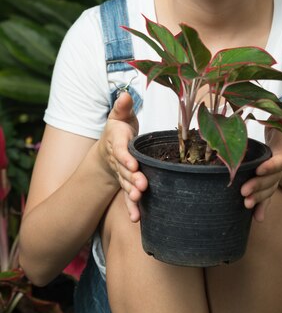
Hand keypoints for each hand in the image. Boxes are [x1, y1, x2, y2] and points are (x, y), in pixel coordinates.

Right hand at [98, 90, 147, 222]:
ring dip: (132, 193)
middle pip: (124, 170)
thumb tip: (126, 95)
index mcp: (117, 142)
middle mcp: (118, 160)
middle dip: (132, 178)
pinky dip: (132, 208)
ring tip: (139, 200)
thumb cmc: (119, 129)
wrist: (108, 149)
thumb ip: (123, 107)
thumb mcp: (120, 116)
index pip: (120, 150)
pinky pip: (128, 196)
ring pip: (126, 184)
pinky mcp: (126, 183)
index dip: (126, 157)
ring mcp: (121, 173)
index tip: (133, 163)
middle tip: (142, 186)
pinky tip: (136, 218)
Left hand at [240, 122, 281, 222]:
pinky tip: (257, 219)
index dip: (272, 166)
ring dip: (259, 198)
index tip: (260, 169)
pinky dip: (263, 207)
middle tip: (244, 192)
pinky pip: (268, 196)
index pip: (280, 160)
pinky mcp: (270, 181)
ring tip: (245, 204)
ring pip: (270, 189)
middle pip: (272, 178)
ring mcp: (277, 175)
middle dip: (259, 186)